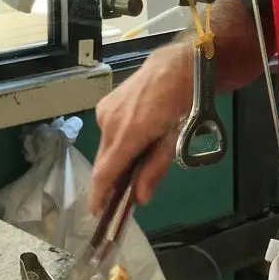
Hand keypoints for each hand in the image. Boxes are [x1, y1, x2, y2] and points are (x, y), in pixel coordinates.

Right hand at [90, 44, 193, 213]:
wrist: (177, 66)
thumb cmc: (182, 103)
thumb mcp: (176, 140)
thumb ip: (155, 169)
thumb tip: (139, 198)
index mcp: (129, 133)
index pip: (105, 172)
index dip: (99, 195)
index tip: (95, 213)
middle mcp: (110, 122)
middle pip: (104, 162)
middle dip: (111, 180)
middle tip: (123, 195)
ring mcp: (105, 111)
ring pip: (106, 147)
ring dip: (117, 160)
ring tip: (136, 162)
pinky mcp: (105, 104)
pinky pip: (107, 133)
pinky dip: (117, 143)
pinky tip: (133, 141)